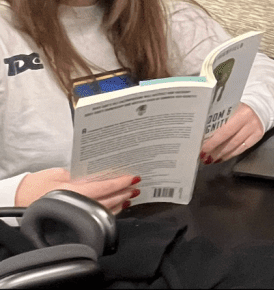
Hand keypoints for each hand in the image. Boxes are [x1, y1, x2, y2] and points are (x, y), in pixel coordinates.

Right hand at [15, 168, 139, 212]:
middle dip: (124, 192)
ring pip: (105, 209)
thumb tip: (102, 173)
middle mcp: (76, 203)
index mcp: (72, 190)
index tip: (133, 177)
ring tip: (131, 195)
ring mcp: (76, 212)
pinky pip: (98, 215)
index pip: (103, 187)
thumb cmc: (37, 184)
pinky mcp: (75, 218)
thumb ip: (81, 174)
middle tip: (136, 185)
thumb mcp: (59, 173)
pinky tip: (119, 206)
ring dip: (121, 202)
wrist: (20, 199)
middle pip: (108, 199)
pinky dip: (111, 210)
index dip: (120, 182)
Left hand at [201, 103, 264, 163]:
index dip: (213, 142)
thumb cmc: (240, 107)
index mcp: (240, 112)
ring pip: (236, 146)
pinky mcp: (258, 135)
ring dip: (222, 154)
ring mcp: (255, 129)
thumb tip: (205, 136)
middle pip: (230, 140)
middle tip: (205, 157)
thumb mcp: (229, 108)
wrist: (259, 105)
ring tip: (212, 159)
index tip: (203, 149)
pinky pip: (243, 148)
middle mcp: (249, 121)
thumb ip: (220, 119)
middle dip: (215, 151)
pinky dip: (232, 154)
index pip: (224, 131)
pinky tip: (223, 157)